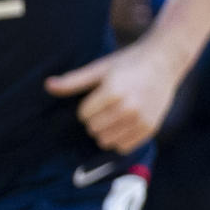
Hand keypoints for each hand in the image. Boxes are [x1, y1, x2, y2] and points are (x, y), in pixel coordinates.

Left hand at [45, 41, 177, 152]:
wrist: (162, 62)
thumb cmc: (126, 63)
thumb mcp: (99, 68)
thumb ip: (73, 81)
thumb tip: (47, 85)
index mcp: (113, 91)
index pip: (84, 115)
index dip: (86, 106)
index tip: (96, 96)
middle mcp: (128, 107)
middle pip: (93, 129)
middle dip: (94, 119)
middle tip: (105, 106)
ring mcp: (141, 120)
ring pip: (106, 141)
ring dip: (104, 131)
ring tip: (112, 115)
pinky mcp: (150, 129)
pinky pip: (124, 147)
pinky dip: (119, 139)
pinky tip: (123, 124)